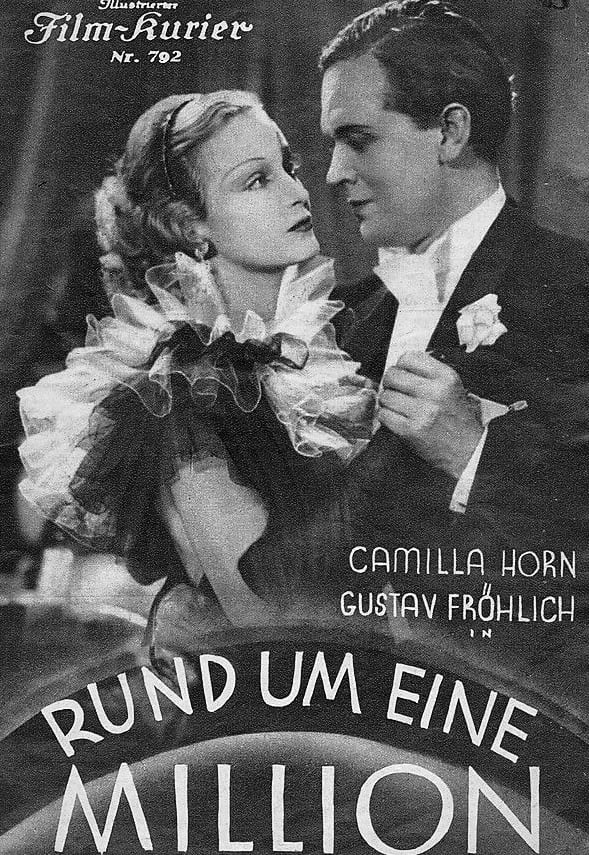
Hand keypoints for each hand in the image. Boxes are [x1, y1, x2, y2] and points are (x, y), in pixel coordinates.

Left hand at [378, 351, 483, 478]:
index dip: (402, 365)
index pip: (409, 357)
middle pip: (393, 375)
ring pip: (386, 396)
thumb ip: (431, 373)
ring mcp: (421, 412)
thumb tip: (404, 364)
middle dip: (390, 382)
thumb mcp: (455, 388)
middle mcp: (434, 392)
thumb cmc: (460, 420)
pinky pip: (384, 415)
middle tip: (396, 390)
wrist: (469, 451)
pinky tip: (396, 418)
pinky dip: (386, 417)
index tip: (403, 372)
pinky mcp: (410, 430)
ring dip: (387, 401)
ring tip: (397, 406)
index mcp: (446, 378)